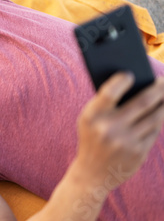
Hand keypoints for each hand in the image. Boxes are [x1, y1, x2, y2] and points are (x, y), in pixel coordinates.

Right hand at [75, 73, 163, 188]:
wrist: (91, 173)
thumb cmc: (92, 137)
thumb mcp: (89, 120)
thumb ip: (105, 103)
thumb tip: (135, 84)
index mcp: (92, 116)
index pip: (110, 92)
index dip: (122, 80)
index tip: (131, 73)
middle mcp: (109, 128)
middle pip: (142, 102)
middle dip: (157, 89)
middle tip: (163, 80)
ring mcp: (125, 142)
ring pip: (154, 117)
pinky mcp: (138, 153)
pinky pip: (154, 131)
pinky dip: (158, 121)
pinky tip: (161, 112)